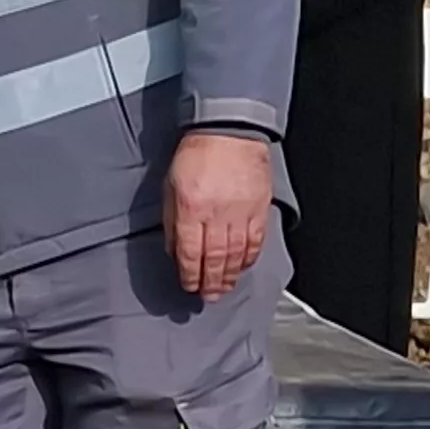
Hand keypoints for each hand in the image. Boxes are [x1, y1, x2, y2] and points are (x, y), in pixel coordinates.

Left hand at [164, 133, 272, 302]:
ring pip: (236, 254)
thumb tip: (175, 251)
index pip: (190, 253)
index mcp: (191, 209)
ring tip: (224, 289)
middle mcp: (217, 215)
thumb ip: (172, 221)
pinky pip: (255, 240)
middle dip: (210, 283)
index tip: (189, 286)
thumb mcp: (170, 186)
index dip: (190, 275)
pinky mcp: (259, 208)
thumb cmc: (196, 155)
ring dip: (229, 276)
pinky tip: (243, 267)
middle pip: (214, 259)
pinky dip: (249, 258)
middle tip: (209, 297)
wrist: (229, 131)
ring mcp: (241, 213)